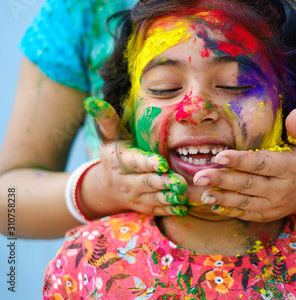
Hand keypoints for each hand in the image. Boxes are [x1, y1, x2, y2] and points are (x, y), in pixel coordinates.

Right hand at [80, 97, 189, 217]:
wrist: (108, 186)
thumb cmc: (115, 154)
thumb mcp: (108, 137)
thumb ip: (106, 119)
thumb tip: (93, 101)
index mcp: (121, 161)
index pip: (135, 162)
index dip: (148, 163)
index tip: (162, 163)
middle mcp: (128, 181)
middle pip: (146, 183)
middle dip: (163, 183)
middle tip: (179, 182)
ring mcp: (137, 197)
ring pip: (154, 198)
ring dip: (169, 198)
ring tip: (184, 194)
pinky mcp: (146, 208)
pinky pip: (159, 211)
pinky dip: (172, 210)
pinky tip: (185, 207)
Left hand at [192, 109, 295, 221]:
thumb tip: (294, 111)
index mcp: (288, 168)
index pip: (261, 164)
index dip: (240, 161)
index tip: (219, 157)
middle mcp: (280, 188)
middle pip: (248, 184)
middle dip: (222, 180)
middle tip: (199, 175)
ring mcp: (273, 205)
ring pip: (244, 201)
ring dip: (222, 197)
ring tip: (202, 192)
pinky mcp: (265, 215)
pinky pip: (245, 213)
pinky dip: (228, 209)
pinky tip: (211, 204)